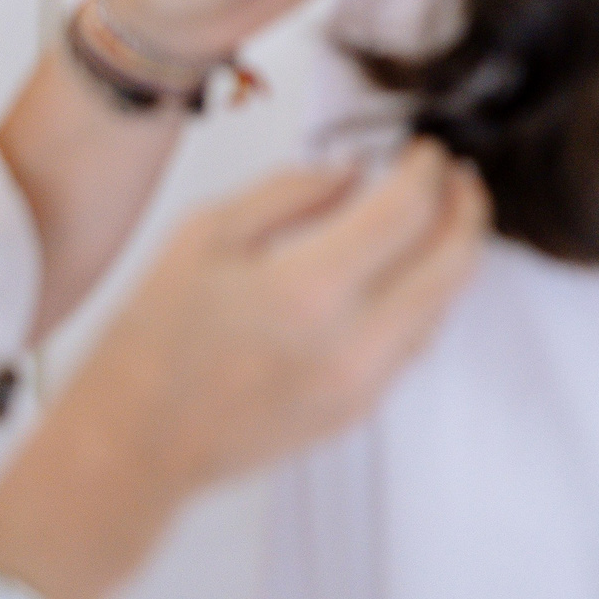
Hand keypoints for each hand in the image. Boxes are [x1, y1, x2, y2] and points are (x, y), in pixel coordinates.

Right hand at [58, 141, 489, 513]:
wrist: (131, 447)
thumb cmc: (152, 341)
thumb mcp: (206, 234)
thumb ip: (291, 191)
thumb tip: (355, 170)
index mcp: (309, 289)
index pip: (407, 211)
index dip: (428, 171)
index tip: (426, 151)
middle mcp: (352, 343)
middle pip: (451, 262)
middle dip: (467, 209)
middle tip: (460, 177)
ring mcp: (362, 385)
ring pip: (443, 306)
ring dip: (453, 255)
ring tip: (443, 216)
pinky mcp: (358, 412)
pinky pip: (415, 343)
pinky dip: (426, 299)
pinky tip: (409, 273)